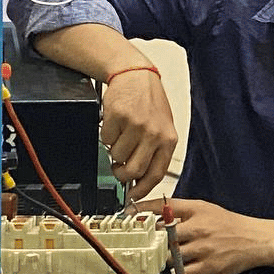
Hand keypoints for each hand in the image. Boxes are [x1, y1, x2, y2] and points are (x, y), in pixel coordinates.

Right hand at [100, 67, 177, 201]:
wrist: (136, 76)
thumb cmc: (150, 103)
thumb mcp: (162, 128)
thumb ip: (154, 153)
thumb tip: (141, 181)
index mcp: (168, 139)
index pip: (156, 174)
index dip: (142, 190)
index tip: (132, 197)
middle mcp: (153, 133)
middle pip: (133, 171)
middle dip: (121, 174)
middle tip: (118, 168)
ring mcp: (136, 125)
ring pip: (116, 156)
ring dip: (114, 151)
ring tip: (121, 136)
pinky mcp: (118, 116)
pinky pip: (105, 139)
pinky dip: (106, 135)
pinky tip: (116, 125)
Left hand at [135, 198, 265, 273]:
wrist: (256, 240)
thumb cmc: (230, 225)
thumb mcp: (206, 209)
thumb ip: (182, 211)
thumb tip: (156, 214)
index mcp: (196, 211)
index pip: (164, 206)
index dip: (144, 209)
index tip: (129, 213)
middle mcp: (198, 228)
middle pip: (163, 235)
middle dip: (149, 241)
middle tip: (137, 246)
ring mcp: (203, 248)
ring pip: (170, 257)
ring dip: (159, 261)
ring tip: (150, 263)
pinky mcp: (208, 267)